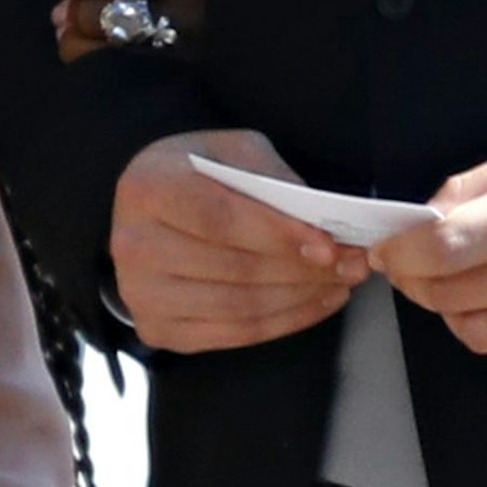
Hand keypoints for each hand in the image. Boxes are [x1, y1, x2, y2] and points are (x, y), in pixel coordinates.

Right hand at [107, 131, 364, 351]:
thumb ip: (271, 179)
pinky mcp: (156, 329)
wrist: (147, 211)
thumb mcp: (231, 152)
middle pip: (233, 268)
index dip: (277, 235)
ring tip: (342, 284)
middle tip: (354, 265)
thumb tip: (320, 222)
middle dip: (303, 271)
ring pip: (238, 307)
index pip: (219, 219)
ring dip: (300, 299)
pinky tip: (315, 304)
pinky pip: (232, 335)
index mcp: (149, 188)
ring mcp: (140, 294)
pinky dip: (283, 322)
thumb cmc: (195, 174)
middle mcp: (133, 244)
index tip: (329, 246)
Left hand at [375, 134, 486, 382]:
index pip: (435, 250)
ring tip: (482, 288)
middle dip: (423, 283)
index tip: (388, 252)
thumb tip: (421, 216)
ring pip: (476, 335)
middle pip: (446, 297)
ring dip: (463, 314)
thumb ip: (476, 185)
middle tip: (426, 270)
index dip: (398, 254)